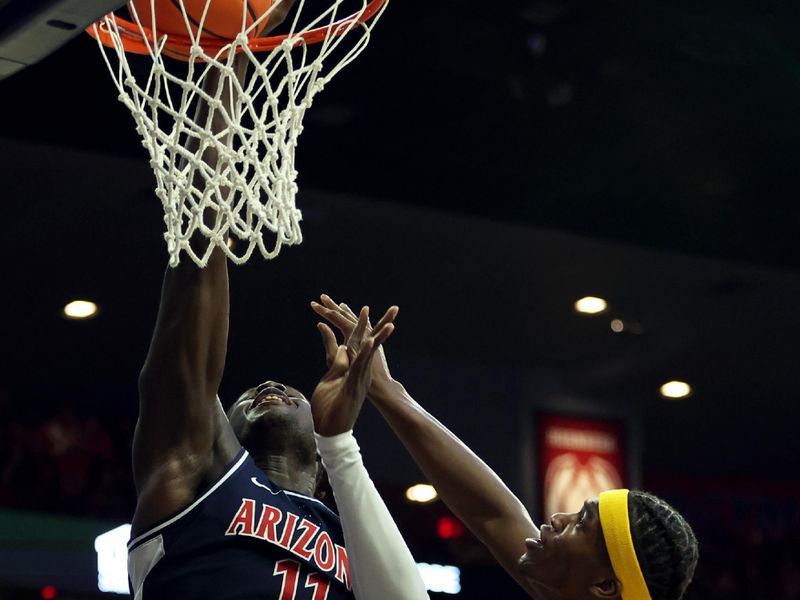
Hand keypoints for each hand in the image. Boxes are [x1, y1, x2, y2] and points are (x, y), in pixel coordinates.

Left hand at [311, 305, 395, 436]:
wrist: (331, 432)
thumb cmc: (330, 407)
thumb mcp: (330, 377)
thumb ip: (335, 359)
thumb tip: (340, 345)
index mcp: (354, 368)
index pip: (358, 341)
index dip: (360, 324)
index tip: (364, 309)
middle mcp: (360, 371)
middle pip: (369, 343)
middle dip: (376, 326)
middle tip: (391, 309)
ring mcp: (358, 379)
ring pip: (369, 354)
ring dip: (378, 338)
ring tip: (389, 323)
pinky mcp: (353, 386)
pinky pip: (360, 366)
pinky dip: (364, 353)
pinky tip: (369, 340)